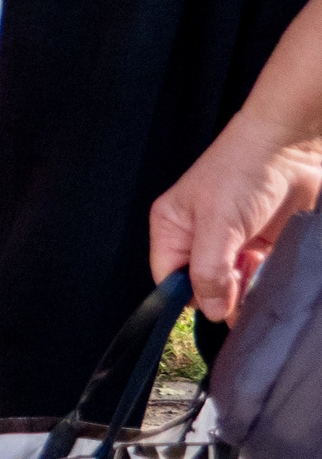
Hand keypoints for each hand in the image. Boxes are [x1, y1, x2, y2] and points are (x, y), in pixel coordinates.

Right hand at [148, 110, 321, 321]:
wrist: (289, 149)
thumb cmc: (243, 170)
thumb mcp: (219, 224)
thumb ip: (210, 271)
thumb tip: (210, 310)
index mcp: (172, 228)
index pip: (169, 278)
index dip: (190, 295)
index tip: (216, 303)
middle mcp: (197, 237)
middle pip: (202, 285)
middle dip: (222, 293)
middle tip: (240, 285)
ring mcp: (229, 242)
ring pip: (232, 285)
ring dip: (246, 287)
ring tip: (257, 270)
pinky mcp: (258, 244)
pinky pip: (256, 276)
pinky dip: (264, 279)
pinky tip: (268, 267)